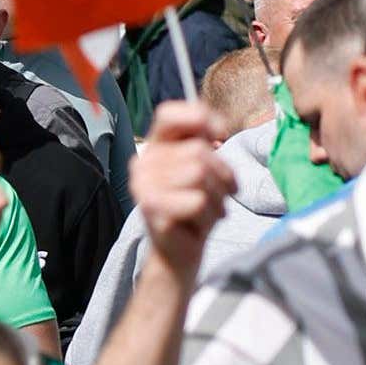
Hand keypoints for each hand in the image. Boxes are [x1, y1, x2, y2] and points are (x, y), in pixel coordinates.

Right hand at [131, 101, 234, 277]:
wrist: (180, 250)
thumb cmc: (195, 205)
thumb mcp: (205, 169)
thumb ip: (205, 143)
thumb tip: (217, 130)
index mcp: (156, 145)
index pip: (168, 114)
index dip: (200, 117)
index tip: (221, 135)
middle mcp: (143, 160)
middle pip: (199, 150)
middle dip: (223, 174)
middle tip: (221, 193)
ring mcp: (143, 184)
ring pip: (200, 175)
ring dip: (218, 198)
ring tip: (210, 210)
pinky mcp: (151, 208)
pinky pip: (197, 200)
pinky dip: (210, 214)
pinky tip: (200, 223)